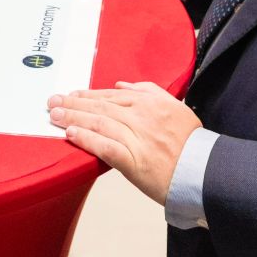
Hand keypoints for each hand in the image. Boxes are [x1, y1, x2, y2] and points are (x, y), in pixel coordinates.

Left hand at [48, 82, 202, 203]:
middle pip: (100, 106)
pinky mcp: (134, 161)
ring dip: (72, 118)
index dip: (87, 94)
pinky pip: (105, 146)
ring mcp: (138, 138)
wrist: (205, 174)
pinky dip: (86, 139)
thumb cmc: (192, 144)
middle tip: (51, 101)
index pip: (111, 94)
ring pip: (99, 122)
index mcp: (151, 103)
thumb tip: (122, 83)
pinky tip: (71, 135)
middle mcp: (142, 117)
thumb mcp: (175, 108)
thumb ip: (149, 91)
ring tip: (54, 115)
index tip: (70, 94)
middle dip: (72, 103)